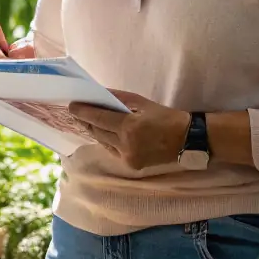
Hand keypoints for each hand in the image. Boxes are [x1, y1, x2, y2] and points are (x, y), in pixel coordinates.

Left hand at [69, 90, 190, 170]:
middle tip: (76, 112)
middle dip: (86, 121)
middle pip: (97, 132)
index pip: (98, 118)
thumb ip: (119, 99)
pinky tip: (104, 133)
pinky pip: (112, 151)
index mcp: (129, 127)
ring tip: (87, 121)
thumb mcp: (142, 103)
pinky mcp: (131, 165)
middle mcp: (125, 145)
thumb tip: (100, 93)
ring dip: (95, 132)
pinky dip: (107, 141)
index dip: (83, 111)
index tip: (71, 106)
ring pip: (103, 143)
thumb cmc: (164, 117)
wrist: (186, 140)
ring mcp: (128, 158)